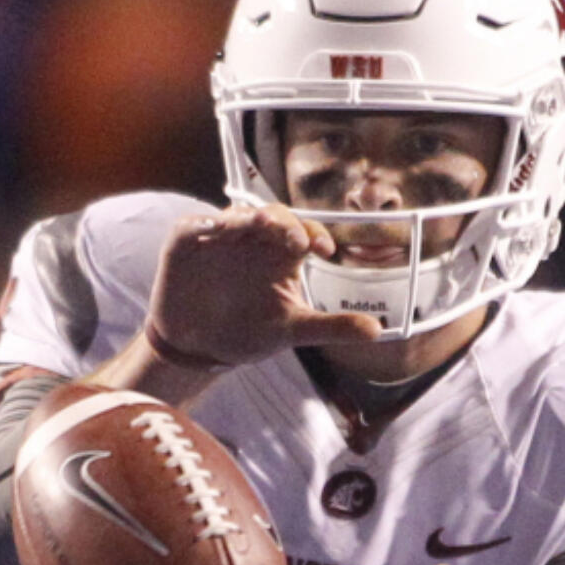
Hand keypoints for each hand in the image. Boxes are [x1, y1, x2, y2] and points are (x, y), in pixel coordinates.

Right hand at [143, 203, 382, 369]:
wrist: (198, 348)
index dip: (313, 234)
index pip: (302, 232)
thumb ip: (333, 326)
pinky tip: (211, 228)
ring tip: (254, 226)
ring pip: (235, 215)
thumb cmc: (247, 332)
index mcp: (281, 254)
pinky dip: (202, 226)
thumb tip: (377, 331)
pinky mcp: (188, 241)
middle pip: (271, 216)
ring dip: (245, 219)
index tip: (324, 250)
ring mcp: (220, 236)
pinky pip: (195, 227)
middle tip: (294, 239)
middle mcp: (253, 239)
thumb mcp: (293, 330)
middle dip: (283, 222)